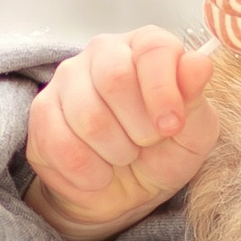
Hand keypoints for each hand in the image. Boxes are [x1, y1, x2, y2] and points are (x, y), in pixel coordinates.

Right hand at [26, 27, 220, 240]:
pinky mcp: (41, 113)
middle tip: (145, 143)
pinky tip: (99, 173)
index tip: (172, 127)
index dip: (164, 93)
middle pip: (115, 79)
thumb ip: (195, 100)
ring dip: (115, 153)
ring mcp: (67, 79)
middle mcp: (104, 52)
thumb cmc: (161, 155)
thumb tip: (199, 64)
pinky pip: (62, 145)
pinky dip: (90, 172)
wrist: (121, 194)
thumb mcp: (192, 134)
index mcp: (145, 46)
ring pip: (89, 117)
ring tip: (122, 157)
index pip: (153, 49)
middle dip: (139, 127)